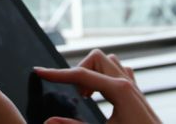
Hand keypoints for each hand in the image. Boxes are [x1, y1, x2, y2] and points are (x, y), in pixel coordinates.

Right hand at [36, 49, 160, 123]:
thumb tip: (49, 121)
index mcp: (118, 90)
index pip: (81, 74)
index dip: (57, 74)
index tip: (39, 71)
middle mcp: (126, 82)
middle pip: (95, 58)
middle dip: (79, 72)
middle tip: (75, 96)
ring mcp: (133, 85)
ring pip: (108, 61)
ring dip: (92, 73)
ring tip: (87, 97)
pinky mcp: (136, 91)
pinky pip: (118, 71)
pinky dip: (104, 77)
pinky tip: (101, 95)